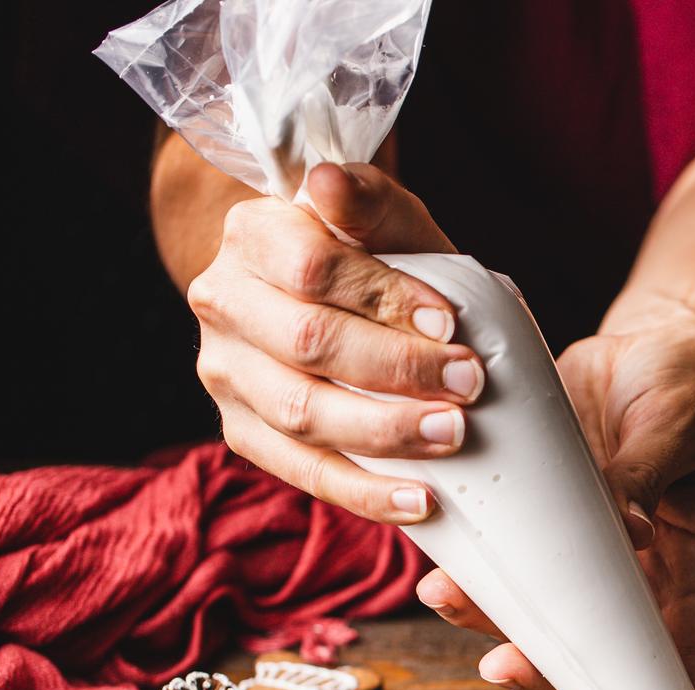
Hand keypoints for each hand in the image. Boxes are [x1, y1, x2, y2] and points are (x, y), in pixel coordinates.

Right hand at [186, 162, 478, 523]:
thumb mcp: (390, 222)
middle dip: (398, 368)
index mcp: (253, 236)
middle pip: (308, 344)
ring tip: (454, 435)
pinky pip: (302, 472)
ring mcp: (226, 373)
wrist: (351, 310)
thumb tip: (327, 183)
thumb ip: (370, 201)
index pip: (312, 268)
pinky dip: (366, 492)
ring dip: (386, 432)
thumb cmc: (382, 263)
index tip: (451, 324)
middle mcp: (223, 302)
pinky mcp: (244, 432)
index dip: (385, 298)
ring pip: (302, 414)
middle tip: (471, 384)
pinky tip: (420, 501)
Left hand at [417, 297, 694, 689]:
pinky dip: (468, 564)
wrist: (654, 343)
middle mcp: (634, 571)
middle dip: (544, 671)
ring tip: (444, 595)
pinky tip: (434, 557)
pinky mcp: (540, 515)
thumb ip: (644, 471)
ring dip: (489, 617)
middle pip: (593, 650)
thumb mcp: (678, 422)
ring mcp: (582, 550)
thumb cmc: (688, 384)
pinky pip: (504, 555)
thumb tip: (620, 526)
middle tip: (500, 667)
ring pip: (536, 609)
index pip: (687, 654)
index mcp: (691, 561)